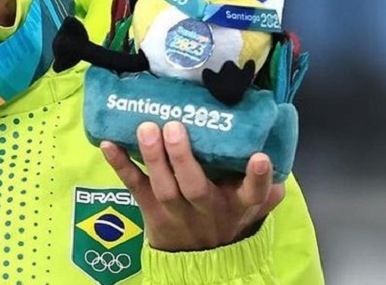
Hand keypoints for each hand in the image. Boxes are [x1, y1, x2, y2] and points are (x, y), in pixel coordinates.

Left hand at [100, 121, 284, 251]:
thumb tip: (277, 166)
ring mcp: (175, 211)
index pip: (252, 194)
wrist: (199, 259)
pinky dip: (120, 165)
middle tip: (173, 127)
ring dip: (153, 157)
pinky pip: (133, 187)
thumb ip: (265, 190)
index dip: (258, 178)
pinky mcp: (150, 209)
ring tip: (147, 128)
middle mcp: (206, 209)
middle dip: (183, 157)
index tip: (259, 157)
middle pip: (194, 187)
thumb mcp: (251, 208)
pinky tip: (108, 144)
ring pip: (163, 187)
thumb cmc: (225, 217)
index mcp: (236, 205)